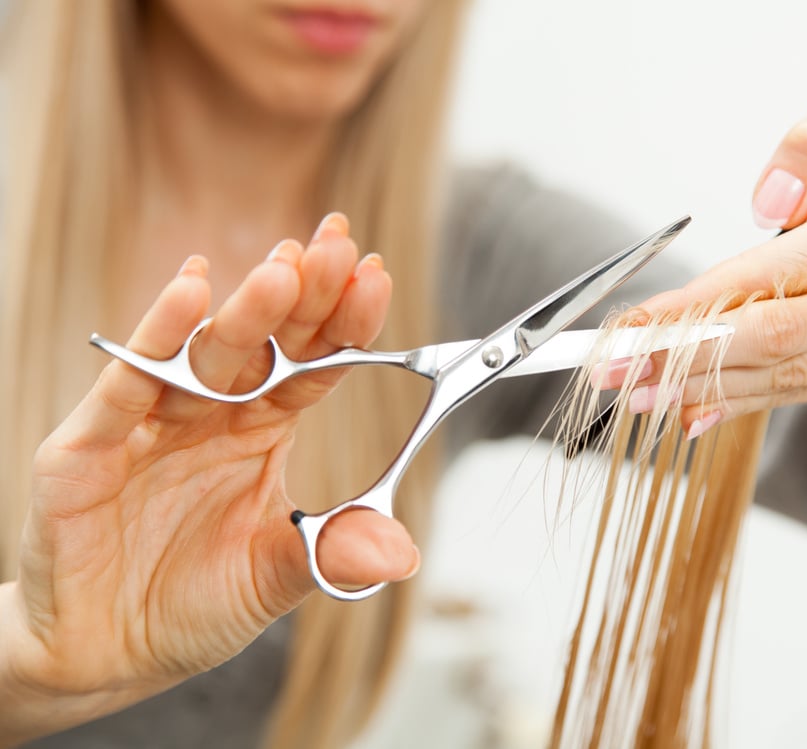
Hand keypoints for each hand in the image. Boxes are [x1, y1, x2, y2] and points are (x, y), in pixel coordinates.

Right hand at [1, 214, 416, 728]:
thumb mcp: (274, 578)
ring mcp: (150, 426)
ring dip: (246, 309)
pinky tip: (192, 290)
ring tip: (285, 266)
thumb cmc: (189, 605)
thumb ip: (331, 554)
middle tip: (337, 246)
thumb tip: (402, 554)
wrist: (103, 658)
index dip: (343, 324)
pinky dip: (157, 338)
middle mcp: (212, 416)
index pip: (311, 365)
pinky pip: (127, 386)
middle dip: (303, 293)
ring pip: (204, 355)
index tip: (377, 276)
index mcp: (261, 431)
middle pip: (265, 343)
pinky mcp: (87, 447)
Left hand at [630, 83, 806, 435]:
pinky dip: (736, 401)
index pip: (776, 277)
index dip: (700, 303)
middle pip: (772, 338)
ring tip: (632, 392)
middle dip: (684, 355)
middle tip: (613, 369)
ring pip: (779, 376)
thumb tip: (767, 206)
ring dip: (699, 387)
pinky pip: (795, 396)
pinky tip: (684, 408)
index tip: (636, 319)